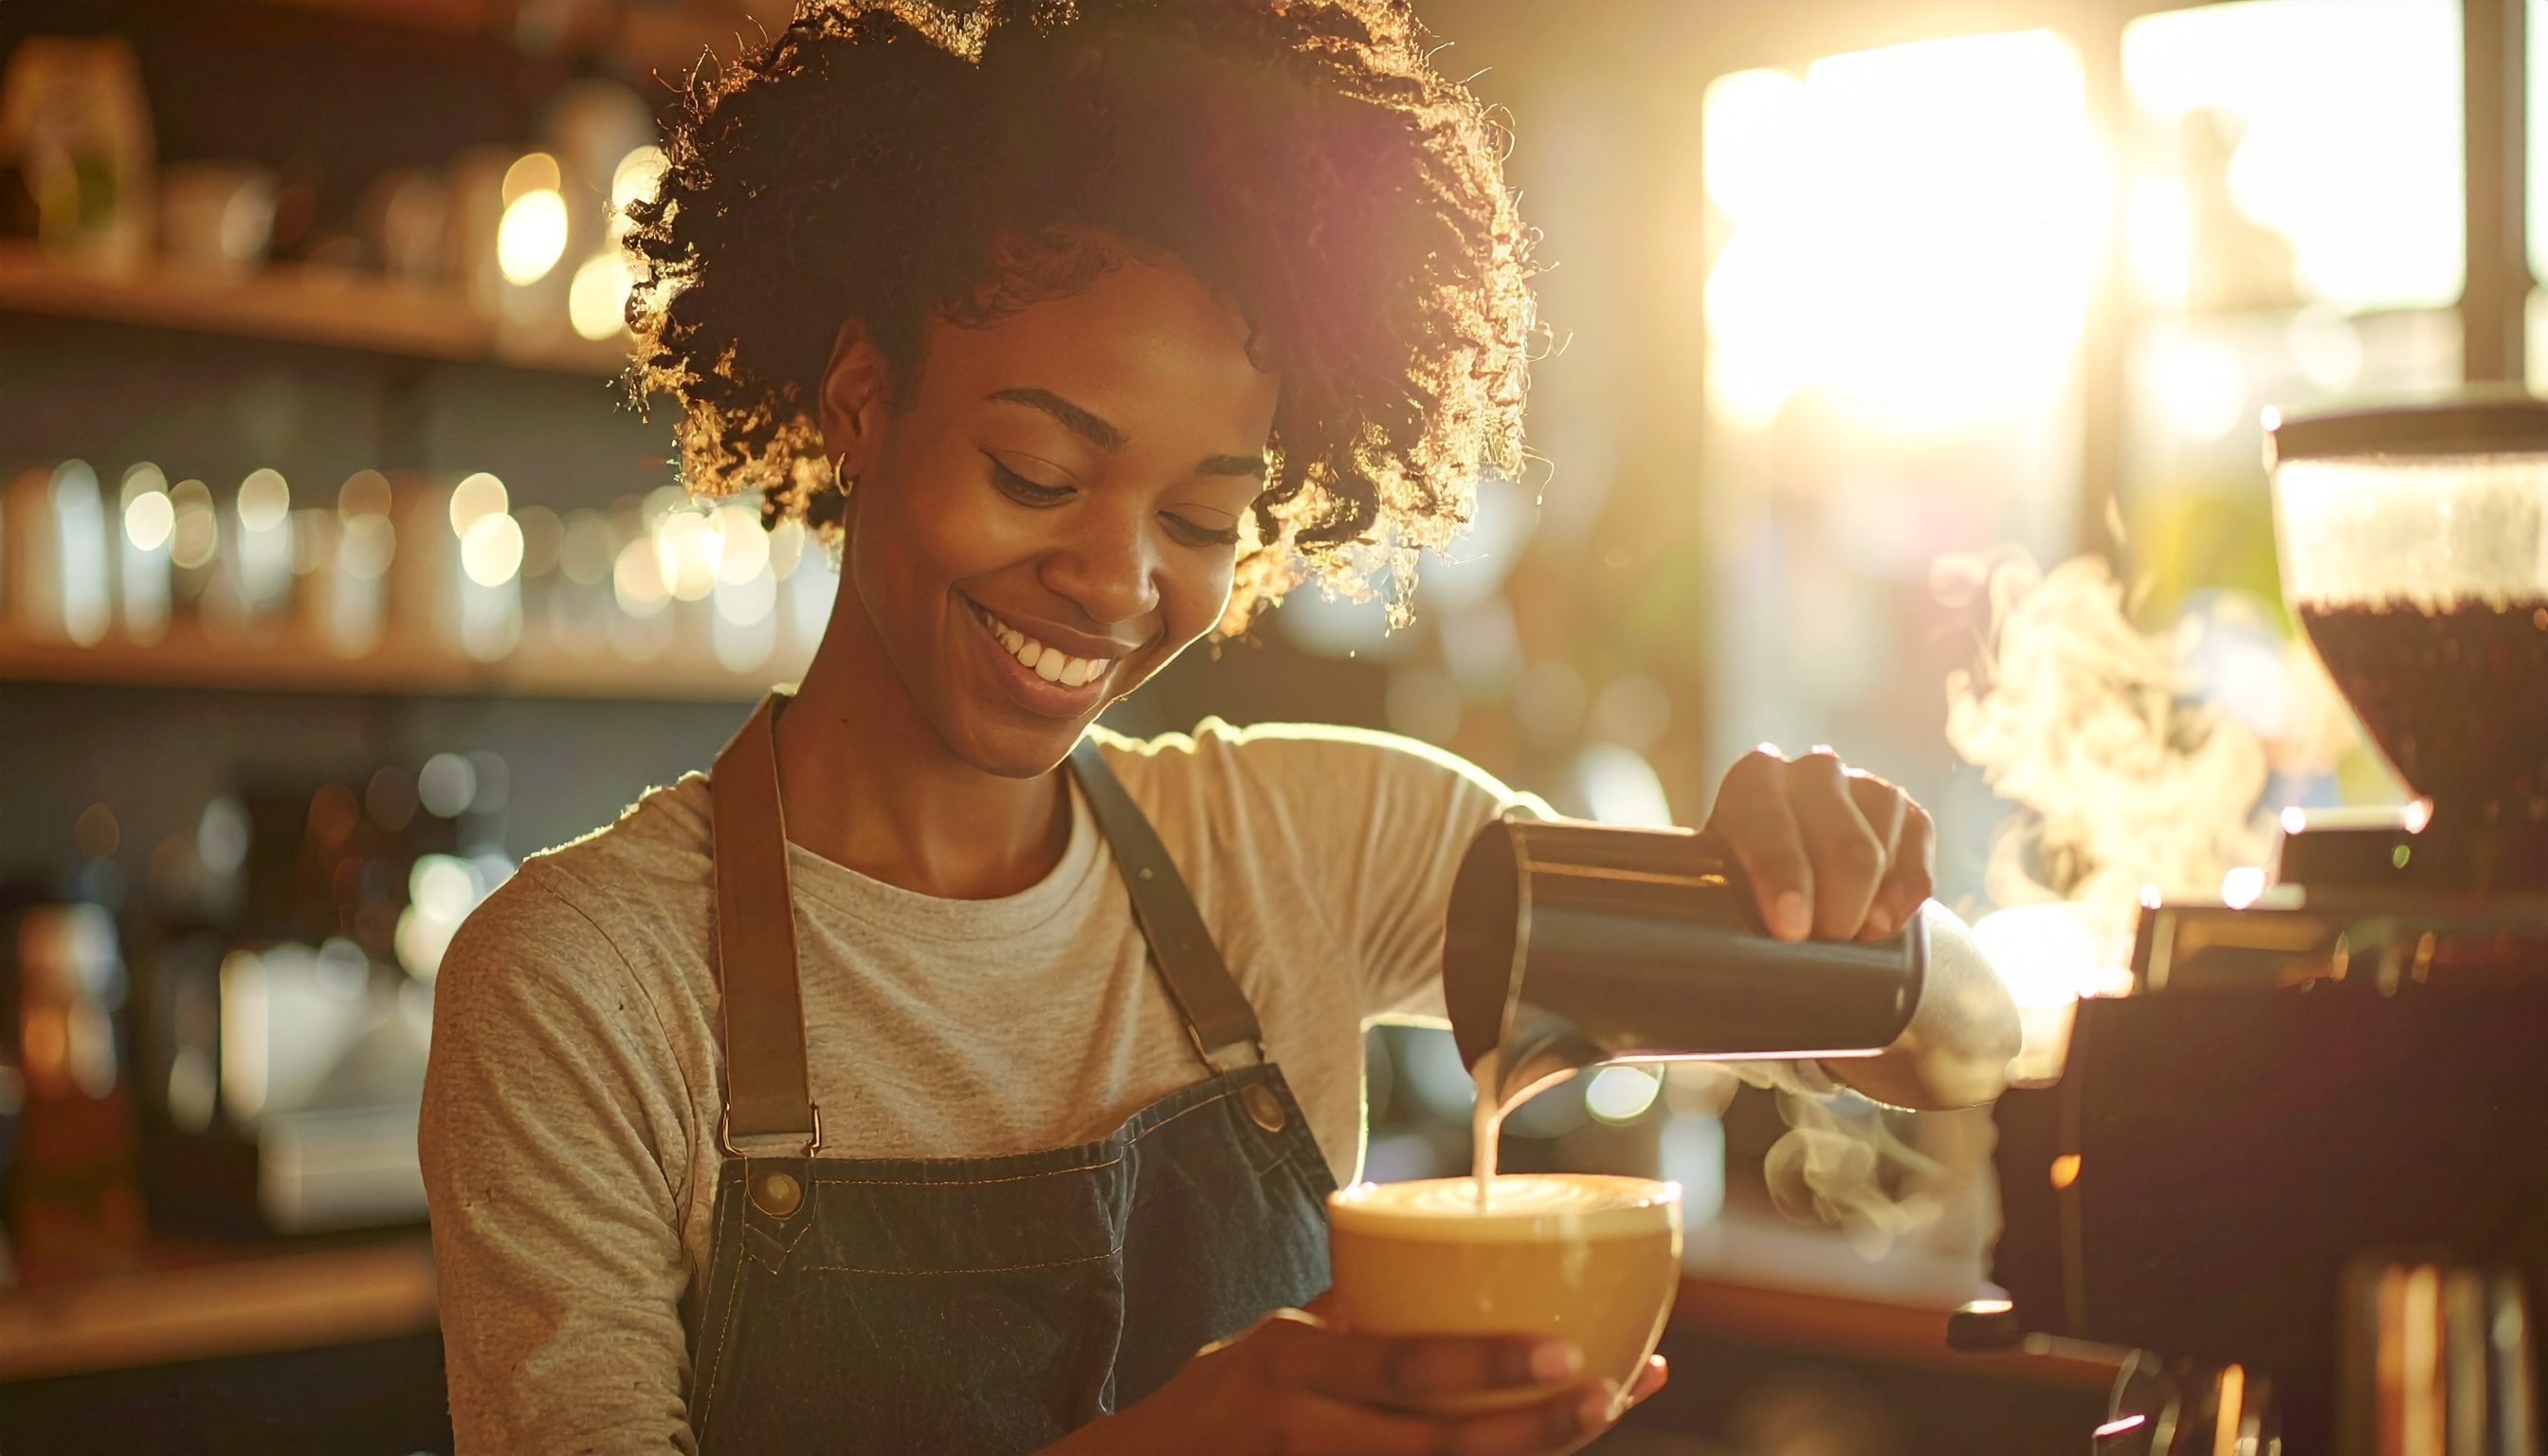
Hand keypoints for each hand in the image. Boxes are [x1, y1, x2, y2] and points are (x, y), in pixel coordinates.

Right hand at [1040, 1302, 1668, 1455]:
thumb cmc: (1220, 1402)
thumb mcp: (1274, 1340)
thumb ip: (1353, 1315)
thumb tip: (1441, 1259)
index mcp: (1290, 1363)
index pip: (1398, 1366)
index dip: (1483, 1363)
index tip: (1564, 1348)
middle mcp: (1303, 1430)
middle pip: (1437, 1444)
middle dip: (1533, 1428)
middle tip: (1608, 1393)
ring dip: (1525, 1454)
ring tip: (1597, 1419)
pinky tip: (1533, 1454)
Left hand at [1704, 744, 1932, 943]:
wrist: (1798, 879)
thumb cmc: (1744, 881)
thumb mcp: (1718, 878)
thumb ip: (1695, 890)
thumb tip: (1673, 922)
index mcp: (1754, 781)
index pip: (1767, 816)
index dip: (1781, 873)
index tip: (1789, 928)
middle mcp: (1812, 772)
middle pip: (1840, 842)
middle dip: (1837, 904)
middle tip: (1826, 943)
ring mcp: (1866, 787)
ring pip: (1878, 849)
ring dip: (1869, 903)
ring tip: (1854, 939)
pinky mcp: (1909, 814)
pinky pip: (1919, 850)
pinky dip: (1906, 893)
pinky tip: (1888, 925)